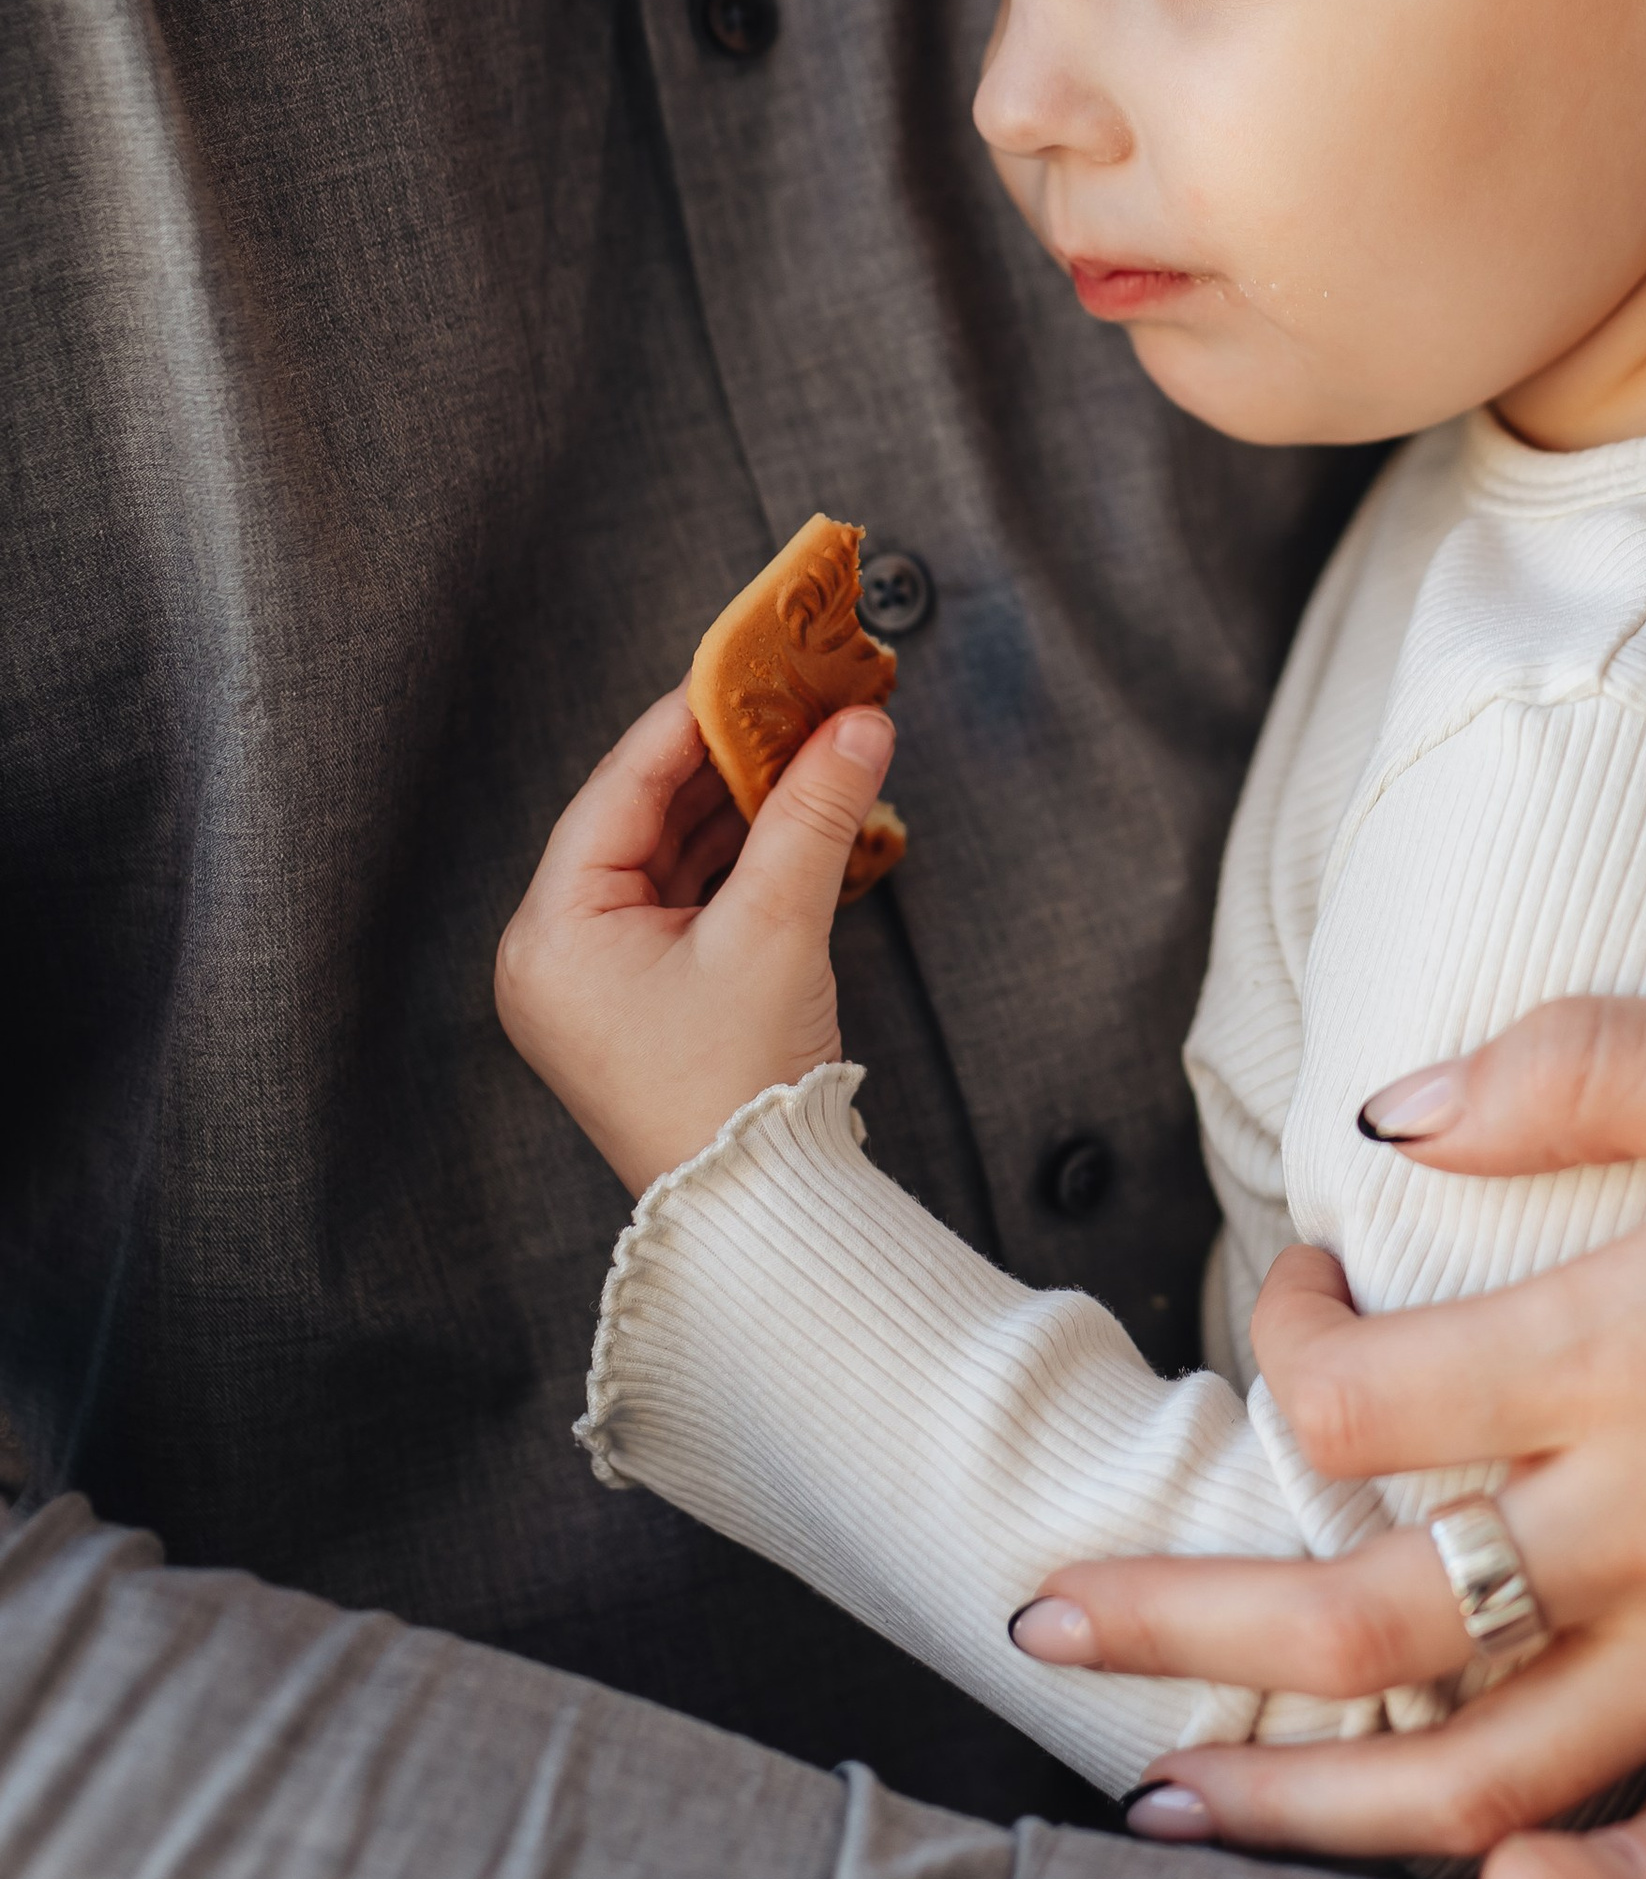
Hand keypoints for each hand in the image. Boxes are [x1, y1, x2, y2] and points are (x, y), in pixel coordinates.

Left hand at [495, 687, 895, 1193]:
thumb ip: (814, 814)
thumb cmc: (738, 1088)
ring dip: (741, 807)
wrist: (760, 1215)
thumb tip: (860, 724)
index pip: (622, 786)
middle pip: (644, 816)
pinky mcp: (641, 1003)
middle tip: (798, 700)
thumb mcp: (778, 931)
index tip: (754, 662)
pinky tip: (797, 819)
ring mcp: (596, 982)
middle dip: (728, 760)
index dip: (694, 718)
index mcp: (552, 933)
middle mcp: (556, 953)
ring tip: (812, 749)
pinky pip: (684, 903)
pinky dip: (740, 862)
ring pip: (669, 857)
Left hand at [1019, 998, 1645, 1858]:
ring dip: (1293, 1795)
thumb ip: (1598, 1059)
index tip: (1293, 1286)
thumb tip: (1397, 1103)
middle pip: (1358, 1618)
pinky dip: (1495, 1864)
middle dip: (1178, 1625)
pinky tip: (1418, 1857)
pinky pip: (1621, 1835)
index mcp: (1645, 1345)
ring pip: (1462, 1776)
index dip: (1275, 1342)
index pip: (1360, 1398)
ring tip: (1167, 1798)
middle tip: (1043, 1621)